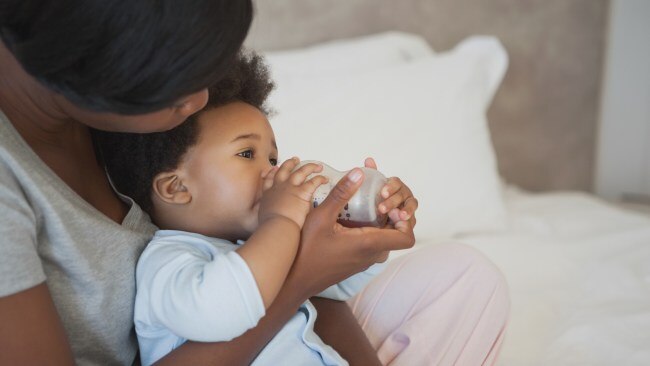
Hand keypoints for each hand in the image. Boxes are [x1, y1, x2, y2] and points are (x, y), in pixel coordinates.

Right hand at [258, 157, 327, 227]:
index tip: (275, 169)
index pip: (269, 180)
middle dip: (290, 163)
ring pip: (301, 172)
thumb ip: (266, 215)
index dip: (272, 173)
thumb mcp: (262, 218)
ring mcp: (291, 188)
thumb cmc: (270, 227)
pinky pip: (314, 182)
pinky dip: (320, 179)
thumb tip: (267, 219)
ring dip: (310, 167)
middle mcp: (279, 188)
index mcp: (269, 195)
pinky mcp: (302, 192)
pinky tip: (325, 179)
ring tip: (317, 166)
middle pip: (284, 170)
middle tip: (295, 159)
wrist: (276, 227)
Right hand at [286, 167, 415, 297]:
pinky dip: (371, 228)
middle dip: (393, 214)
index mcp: (368, 245)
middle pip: (396, 234)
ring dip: (381, 220)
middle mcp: (371, 255)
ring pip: (384, 238)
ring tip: (366, 202)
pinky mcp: (357, 261)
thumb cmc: (305, 250)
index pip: (406, 237)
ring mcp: (365, 260)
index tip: (389, 205)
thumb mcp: (321, 217)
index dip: (405, 219)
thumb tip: (358, 172)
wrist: (295, 279)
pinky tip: (353, 215)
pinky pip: (373, 243)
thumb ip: (341, 194)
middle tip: (378, 197)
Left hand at [364, 157, 417, 229]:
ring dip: (407, 210)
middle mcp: (404, 194)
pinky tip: (403, 224)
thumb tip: (369, 160)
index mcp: (395, 186)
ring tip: (401, 216)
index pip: (396, 183)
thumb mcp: (371, 189)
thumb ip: (372, 174)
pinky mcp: (410, 220)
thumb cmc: (375, 201)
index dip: (390, 187)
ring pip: (410, 206)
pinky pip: (412, 219)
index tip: (383, 193)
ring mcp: (408, 207)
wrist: (377, 219)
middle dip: (393, 201)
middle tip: (382, 208)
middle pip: (403, 195)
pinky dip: (409, 220)